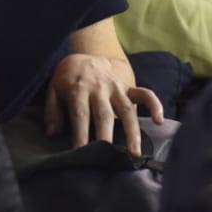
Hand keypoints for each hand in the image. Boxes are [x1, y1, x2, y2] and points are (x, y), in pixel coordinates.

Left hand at [42, 53, 166, 157]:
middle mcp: (99, 88)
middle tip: (108, 158)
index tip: (81, 153)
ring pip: (127, 110)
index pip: (80, 115)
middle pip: (104, 115)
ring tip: (134, 153)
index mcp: (78, 89)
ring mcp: (117, 87)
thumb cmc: (69, 78)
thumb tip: (52, 134)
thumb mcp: (53, 89)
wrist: (87, 54)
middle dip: (106, 137)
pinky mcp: (129, 87)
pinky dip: (155, 105)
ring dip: (132, 132)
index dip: (81, 135)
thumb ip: (52, 111)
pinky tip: (159, 121)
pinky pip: (145, 94)